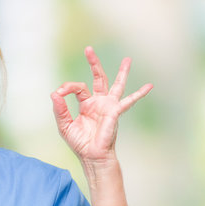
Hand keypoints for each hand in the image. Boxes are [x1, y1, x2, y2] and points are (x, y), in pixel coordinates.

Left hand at [51, 46, 151, 162]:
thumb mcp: (64, 125)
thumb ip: (60, 109)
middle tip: (89, 49)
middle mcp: (99, 102)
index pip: (77, 87)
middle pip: (98, 78)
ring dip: (122, 72)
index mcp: (86, 104)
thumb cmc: (80, 143)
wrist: (91, 156)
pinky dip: (139, 94)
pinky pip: (129, 101)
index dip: (67, 87)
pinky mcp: (115, 112)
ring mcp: (108, 106)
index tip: (59, 92)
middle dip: (94, 63)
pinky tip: (149, 86)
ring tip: (128, 59)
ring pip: (116, 85)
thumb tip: (54, 93)